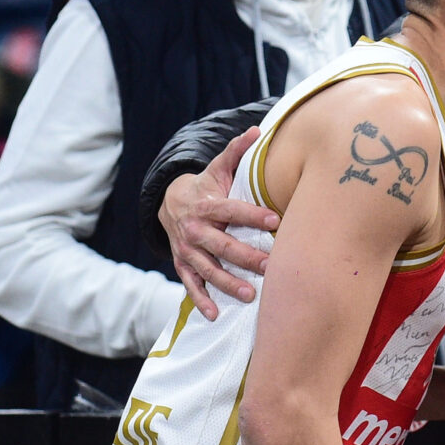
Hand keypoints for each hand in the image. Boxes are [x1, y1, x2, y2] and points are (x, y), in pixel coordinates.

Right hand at [160, 126, 279, 317]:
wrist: (169, 203)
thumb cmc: (205, 187)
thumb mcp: (218, 169)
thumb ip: (236, 152)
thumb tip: (256, 130)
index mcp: (207, 205)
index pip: (232, 210)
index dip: (253, 213)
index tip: (275, 219)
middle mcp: (196, 230)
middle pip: (223, 245)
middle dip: (246, 256)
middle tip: (270, 266)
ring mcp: (187, 250)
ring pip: (208, 269)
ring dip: (227, 283)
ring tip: (249, 295)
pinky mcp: (182, 266)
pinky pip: (191, 285)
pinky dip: (201, 301)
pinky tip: (216, 314)